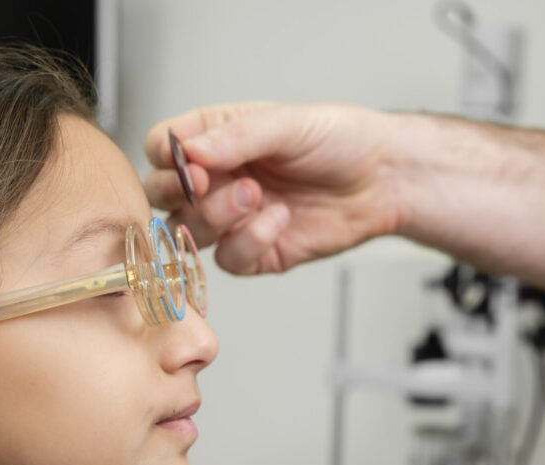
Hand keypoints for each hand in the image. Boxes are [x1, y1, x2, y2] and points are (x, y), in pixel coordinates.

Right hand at [144, 102, 405, 274]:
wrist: (384, 179)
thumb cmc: (340, 140)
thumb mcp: (287, 124)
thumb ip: (236, 137)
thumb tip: (189, 152)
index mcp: (216, 138)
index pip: (161, 147)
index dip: (164, 158)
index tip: (189, 163)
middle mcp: (218, 179)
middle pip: (162, 194)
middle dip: (180, 193)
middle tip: (207, 184)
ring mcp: (233, 218)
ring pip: (188, 231)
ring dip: (216, 217)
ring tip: (255, 196)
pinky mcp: (256, 252)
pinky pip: (228, 260)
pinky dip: (250, 242)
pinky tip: (280, 220)